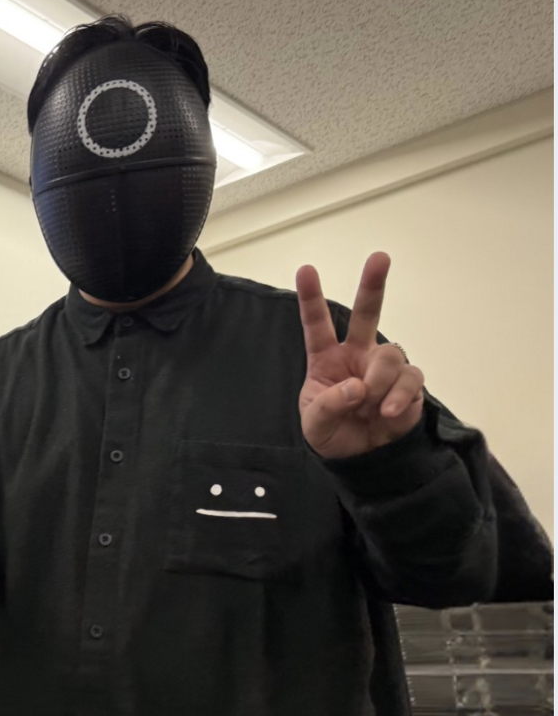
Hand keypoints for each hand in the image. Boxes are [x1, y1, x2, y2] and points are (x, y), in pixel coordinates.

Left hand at [297, 252, 424, 458]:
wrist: (360, 458)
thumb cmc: (332, 433)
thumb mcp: (315, 424)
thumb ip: (329, 404)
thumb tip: (357, 387)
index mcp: (327, 359)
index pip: (317, 325)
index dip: (311, 298)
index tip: (306, 269)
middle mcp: (358, 356)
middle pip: (368, 314)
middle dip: (373, 284)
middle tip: (380, 257)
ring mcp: (384, 368)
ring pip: (391, 354)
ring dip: (380, 382)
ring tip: (371, 407)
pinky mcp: (408, 384)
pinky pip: (410, 379)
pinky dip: (399, 396)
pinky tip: (387, 412)